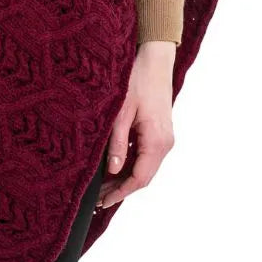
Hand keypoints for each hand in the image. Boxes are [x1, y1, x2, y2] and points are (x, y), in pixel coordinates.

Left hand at [95, 41, 175, 210]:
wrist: (155, 59)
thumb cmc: (138, 80)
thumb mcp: (121, 112)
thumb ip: (117, 143)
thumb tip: (112, 171)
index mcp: (157, 141)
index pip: (139, 178)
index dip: (120, 192)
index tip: (102, 202)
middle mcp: (165, 143)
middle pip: (143, 176)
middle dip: (120, 189)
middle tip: (97, 199)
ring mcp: (164, 138)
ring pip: (144, 167)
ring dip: (125, 178)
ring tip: (101, 186)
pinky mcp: (160, 131)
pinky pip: (145, 155)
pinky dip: (130, 164)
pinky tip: (113, 166)